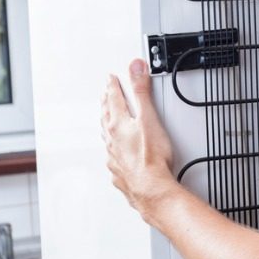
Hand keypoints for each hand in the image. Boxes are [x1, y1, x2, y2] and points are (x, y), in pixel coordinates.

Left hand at [101, 59, 176, 218]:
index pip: (113, 99)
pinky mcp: (120, 173)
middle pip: (107, 117)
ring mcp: (114, 158)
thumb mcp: (149, 118)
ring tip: (107, 119)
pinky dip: (113, 150)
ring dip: (107, 125)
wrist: (152, 190)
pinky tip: (116, 153)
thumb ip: (142, 91)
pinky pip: (113, 157)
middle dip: (107, 103)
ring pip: (107, 137)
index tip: (111, 78)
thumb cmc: (152, 159)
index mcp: (118, 125)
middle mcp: (112, 141)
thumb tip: (135, 67)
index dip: (113, 86)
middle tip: (105, 94)